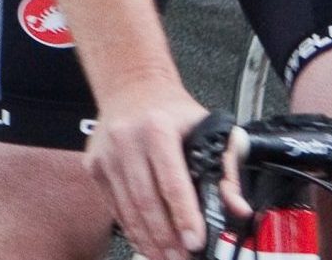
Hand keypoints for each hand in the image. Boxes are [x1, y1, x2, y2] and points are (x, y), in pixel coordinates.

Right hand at [83, 83, 217, 259]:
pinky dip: (131, 228)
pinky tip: (146, 241)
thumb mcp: (207, 128)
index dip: (184, 216)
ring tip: (166, 256)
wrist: (131, 87)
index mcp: (157, 128)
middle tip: (182, 258)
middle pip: (146, 201)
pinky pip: (114, 206)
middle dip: (166, 237)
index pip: (172, 182)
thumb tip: (238, 208)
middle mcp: (126, 140)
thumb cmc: (172, 111)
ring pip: (127, 208)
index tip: (195, 241)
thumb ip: (226, 168)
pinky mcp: (94, 166)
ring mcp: (106, 155)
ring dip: (148, 239)